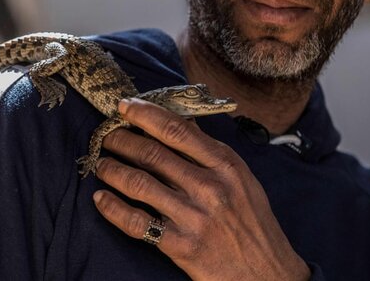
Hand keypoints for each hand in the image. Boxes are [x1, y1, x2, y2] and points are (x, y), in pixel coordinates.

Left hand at [92, 98, 310, 280]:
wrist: (268, 276)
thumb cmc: (253, 223)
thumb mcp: (242, 179)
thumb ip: (210, 152)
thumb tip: (180, 122)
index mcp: (226, 166)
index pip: (178, 130)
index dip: (146, 114)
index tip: (125, 106)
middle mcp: (209, 188)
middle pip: (152, 154)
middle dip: (121, 140)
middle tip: (105, 135)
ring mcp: (193, 217)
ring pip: (138, 184)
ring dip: (112, 170)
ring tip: (101, 164)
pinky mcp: (181, 246)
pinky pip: (136, 223)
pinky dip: (112, 208)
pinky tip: (101, 199)